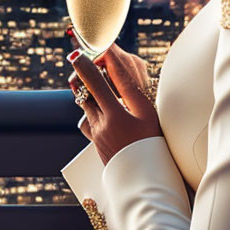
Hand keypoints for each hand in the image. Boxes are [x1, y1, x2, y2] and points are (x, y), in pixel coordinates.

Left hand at [68, 47, 162, 164]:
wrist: (144, 179)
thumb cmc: (152, 144)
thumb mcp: (147, 114)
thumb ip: (131, 90)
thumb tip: (117, 69)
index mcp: (119, 113)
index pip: (101, 82)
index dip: (92, 63)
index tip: (84, 50)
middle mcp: (105, 122)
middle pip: (88, 91)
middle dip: (83, 73)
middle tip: (78, 55)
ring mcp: (97, 132)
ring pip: (85, 103)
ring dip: (85, 89)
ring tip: (84, 77)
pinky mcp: (95, 140)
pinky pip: (87, 118)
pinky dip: (89, 107)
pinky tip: (95, 105)